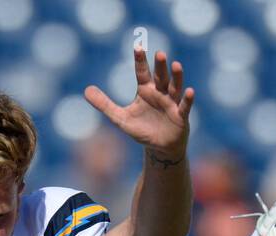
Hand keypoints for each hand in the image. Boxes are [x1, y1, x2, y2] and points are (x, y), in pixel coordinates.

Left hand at [84, 46, 194, 162]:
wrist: (159, 147)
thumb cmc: (142, 129)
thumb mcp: (120, 118)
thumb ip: (104, 105)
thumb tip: (86, 90)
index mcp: (146, 90)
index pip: (142, 72)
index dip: (140, 61)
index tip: (138, 47)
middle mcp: (160, 93)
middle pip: (160, 76)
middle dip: (160, 66)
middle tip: (159, 54)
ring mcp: (172, 103)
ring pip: (175, 87)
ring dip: (176, 77)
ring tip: (176, 65)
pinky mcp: (180, 116)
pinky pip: (185, 106)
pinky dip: (188, 99)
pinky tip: (190, 91)